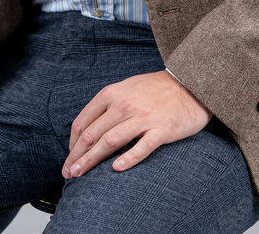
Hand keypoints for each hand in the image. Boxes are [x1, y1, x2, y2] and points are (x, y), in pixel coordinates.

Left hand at [61, 70, 211, 178]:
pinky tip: (116, 169)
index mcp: (112, 93)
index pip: (84, 122)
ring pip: (110, 142)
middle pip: (93, 134)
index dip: (72, 143)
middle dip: (77, 156)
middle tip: (68, 173)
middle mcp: (124, 104)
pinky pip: (141, 147)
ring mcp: (143, 117)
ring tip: (80, 175)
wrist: (190, 83)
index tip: (70, 157)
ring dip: (92, 160)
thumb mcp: (126, 88)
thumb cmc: (156, 88)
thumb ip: (107, 104)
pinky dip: (127, 159)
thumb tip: (87, 128)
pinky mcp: (161, 130)